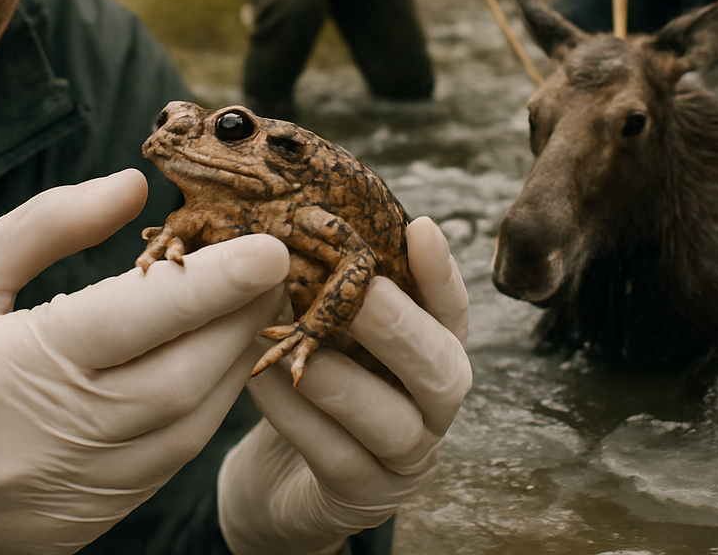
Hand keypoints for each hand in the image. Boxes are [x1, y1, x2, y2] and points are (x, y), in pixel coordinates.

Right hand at [0, 170, 289, 554]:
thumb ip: (49, 224)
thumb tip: (136, 186)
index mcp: (6, 369)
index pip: (134, 321)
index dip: (212, 283)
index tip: (270, 246)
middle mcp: (43, 443)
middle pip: (179, 379)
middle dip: (239, 319)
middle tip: (274, 269)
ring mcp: (64, 496)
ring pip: (183, 431)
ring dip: (229, 367)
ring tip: (251, 310)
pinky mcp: (76, 528)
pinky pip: (162, 469)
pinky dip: (197, 414)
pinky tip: (208, 368)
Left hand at [217, 217, 471, 554]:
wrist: (279, 476)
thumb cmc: (310, 381)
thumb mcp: (323, 329)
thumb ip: (328, 291)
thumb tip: (295, 221)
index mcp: (431, 351)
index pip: (453, 312)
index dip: (442, 275)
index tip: (420, 228)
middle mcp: (433, 405)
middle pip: (444, 372)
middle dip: (402, 330)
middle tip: (363, 293)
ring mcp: (405, 458)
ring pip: (395, 424)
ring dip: (344, 381)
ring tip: (299, 352)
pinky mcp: (362, 496)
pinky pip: (339, 458)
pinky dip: (300, 419)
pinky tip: (264, 384)